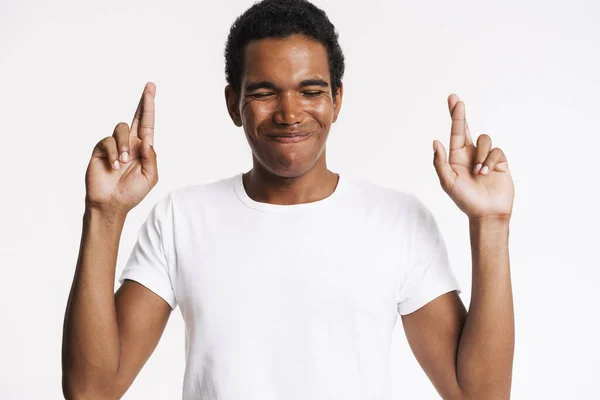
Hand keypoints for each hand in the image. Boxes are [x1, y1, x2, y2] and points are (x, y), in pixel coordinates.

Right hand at [85, 82, 157, 214]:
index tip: (151, 89)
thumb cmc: (131, 193)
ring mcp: (115, 146)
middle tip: (149, 87)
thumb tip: (147, 140)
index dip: (149, 107)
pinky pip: (108, 142)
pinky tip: (113, 167)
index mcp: (143, 149)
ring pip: (121, 129)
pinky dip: (112, 154)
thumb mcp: (150, 177)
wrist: (111, 204)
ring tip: (123, 162)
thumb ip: (151, 158)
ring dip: (124, 145)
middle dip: (144, 102)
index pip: (147, 124)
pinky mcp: (101, 149)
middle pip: (135, 117)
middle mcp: (129, 144)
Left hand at [432, 94, 513, 220]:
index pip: (455, 133)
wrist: (487, 213)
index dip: (455, 117)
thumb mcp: (448, 182)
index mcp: (456, 158)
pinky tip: (487, 173)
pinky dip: (490, 161)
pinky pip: (496, 151)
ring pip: (485, 140)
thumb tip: (436, 141)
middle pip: (468, 129)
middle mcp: (470, 154)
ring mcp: (485, 157)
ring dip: (480, 155)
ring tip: (478, 172)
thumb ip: (440, 162)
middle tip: (457, 100)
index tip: (454, 100)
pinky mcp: (500, 162)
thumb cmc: (465, 200)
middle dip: (461, 115)